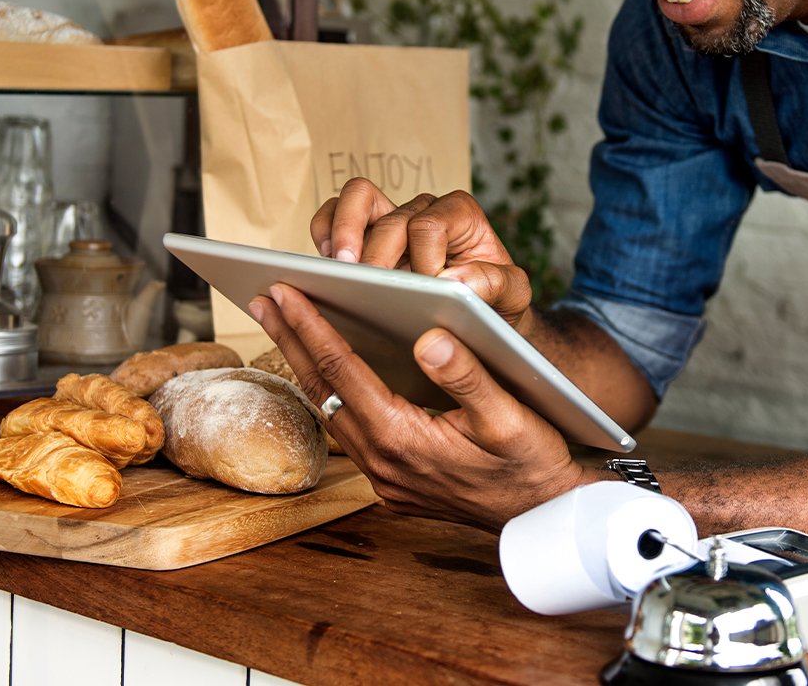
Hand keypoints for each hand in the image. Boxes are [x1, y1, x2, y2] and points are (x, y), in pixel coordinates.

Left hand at [249, 282, 592, 530]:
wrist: (544, 516)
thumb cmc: (533, 462)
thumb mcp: (510, 416)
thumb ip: (468, 375)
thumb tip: (429, 337)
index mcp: (403, 438)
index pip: (343, 371)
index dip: (311, 326)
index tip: (284, 291)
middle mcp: (382, 461)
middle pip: (323, 389)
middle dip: (290, 339)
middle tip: (263, 298)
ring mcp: (383, 476)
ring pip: (330, 410)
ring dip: (305, 366)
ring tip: (285, 325)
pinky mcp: (391, 481)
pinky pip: (348, 429)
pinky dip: (331, 391)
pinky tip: (328, 369)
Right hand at [310, 177, 533, 323]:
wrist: (481, 316)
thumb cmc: (496, 301)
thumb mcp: (512, 296)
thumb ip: (495, 284)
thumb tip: (454, 281)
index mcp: (460, 215)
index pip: (428, 225)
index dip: (422, 258)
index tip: (427, 290)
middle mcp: (423, 209)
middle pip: (388, 216)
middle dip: (376, 252)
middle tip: (369, 284)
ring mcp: (390, 219)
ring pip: (356, 198)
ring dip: (343, 231)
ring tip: (339, 268)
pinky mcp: (364, 237)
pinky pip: (333, 215)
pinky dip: (324, 231)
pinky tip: (328, 266)